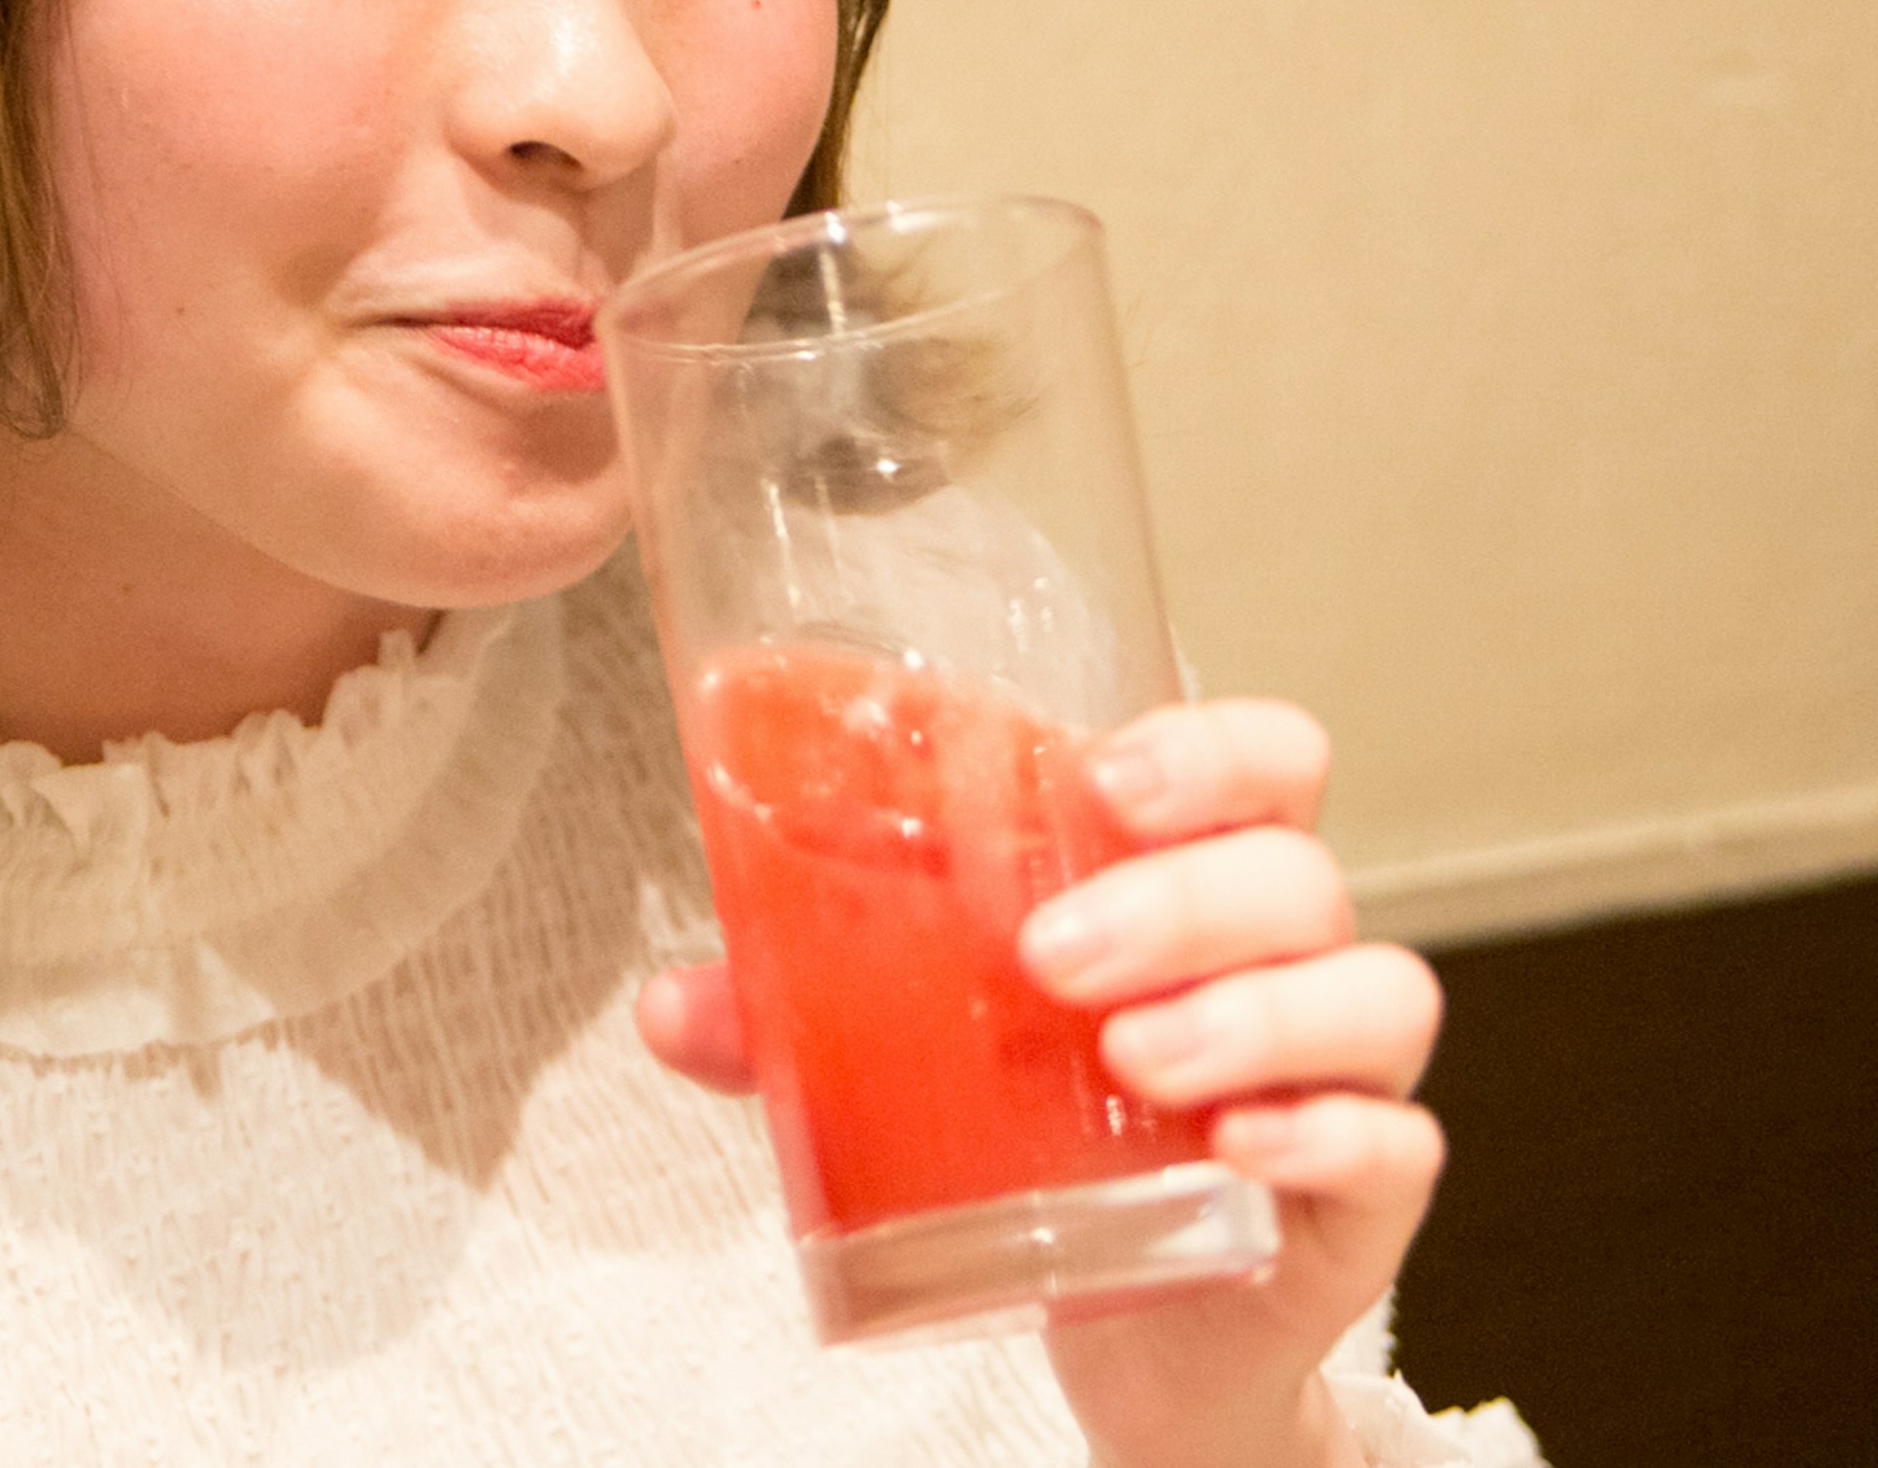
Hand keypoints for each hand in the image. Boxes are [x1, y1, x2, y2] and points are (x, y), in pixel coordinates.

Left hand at [636, 697, 1441, 1467]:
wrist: (1118, 1317)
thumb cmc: (1031, 1127)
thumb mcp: (905, 1054)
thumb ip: (790, 1015)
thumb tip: (668, 1001)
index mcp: (1184, 878)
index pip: (1262, 760)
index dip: (1212, 746)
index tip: (1107, 775)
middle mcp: (1281, 957)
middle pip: (1296, 869)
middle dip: (1182, 895)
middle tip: (1051, 952)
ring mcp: (1336, 1071)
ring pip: (1372, 989)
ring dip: (1251, 1012)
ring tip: (1129, 1054)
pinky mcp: (1361, 1195)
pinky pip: (1395, 1142)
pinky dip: (1325, 1134)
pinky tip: (1237, 1147)